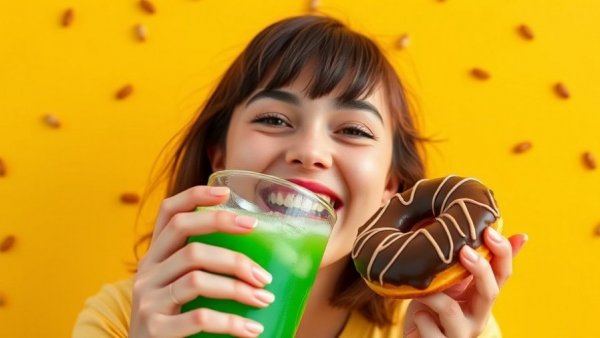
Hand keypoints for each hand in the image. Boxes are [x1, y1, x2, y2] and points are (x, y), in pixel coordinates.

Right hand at [128, 186, 273, 337]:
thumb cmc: (174, 320)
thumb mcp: (178, 288)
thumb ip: (201, 269)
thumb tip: (258, 260)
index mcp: (155, 256)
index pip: (168, 213)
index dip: (195, 195)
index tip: (227, 192)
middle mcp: (147, 272)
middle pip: (187, 238)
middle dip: (229, 241)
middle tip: (261, 261)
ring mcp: (147, 300)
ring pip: (197, 278)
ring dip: (238, 288)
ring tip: (263, 298)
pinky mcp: (154, 329)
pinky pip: (199, 317)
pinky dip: (231, 322)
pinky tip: (251, 330)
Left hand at [403, 228, 527, 337]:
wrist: (418, 337)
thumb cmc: (436, 305)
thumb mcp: (451, 279)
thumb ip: (468, 258)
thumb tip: (491, 225)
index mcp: (481, 295)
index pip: (503, 273)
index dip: (503, 253)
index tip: (489, 230)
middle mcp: (477, 315)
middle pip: (490, 292)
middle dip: (480, 270)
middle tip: (463, 250)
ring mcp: (460, 333)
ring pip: (451, 310)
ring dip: (433, 294)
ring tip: (421, 287)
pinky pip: (430, 328)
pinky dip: (420, 318)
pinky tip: (417, 316)